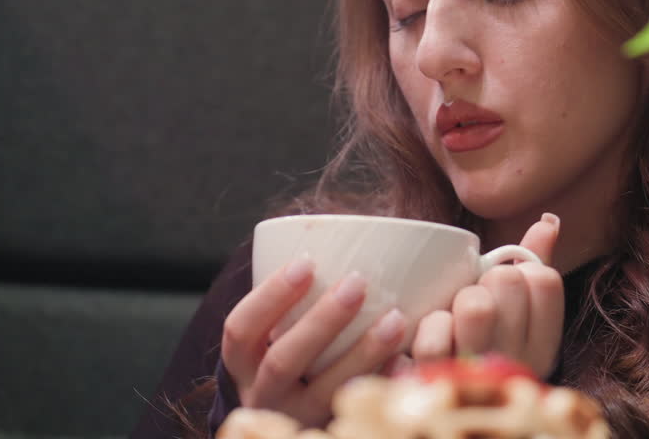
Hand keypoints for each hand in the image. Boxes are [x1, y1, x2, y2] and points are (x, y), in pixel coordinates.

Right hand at [220, 259, 405, 426]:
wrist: (289, 423)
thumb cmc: (293, 352)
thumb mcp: (276, 331)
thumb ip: (293, 299)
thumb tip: (334, 229)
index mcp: (242, 362)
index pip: (240, 328)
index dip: (270, 295)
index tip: (307, 261)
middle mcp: (262, 394)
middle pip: (284, 360)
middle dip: (322, 320)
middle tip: (358, 282)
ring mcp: (297, 418)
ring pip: (327, 389)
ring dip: (363, 351)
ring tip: (396, 318)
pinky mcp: (329, 429)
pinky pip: (358, 410)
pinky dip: (383, 381)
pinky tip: (408, 359)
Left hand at [409, 213, 564, 377]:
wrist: (444, 402)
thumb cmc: (479, 341)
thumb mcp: (513, 308)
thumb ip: (531, 264)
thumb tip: (549, 221)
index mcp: (543, 345)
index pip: (546, 279)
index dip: (521, 269)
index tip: (507, 285)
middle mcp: (518, 362)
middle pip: (508, 282)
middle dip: (488, 280)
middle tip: (478, 299)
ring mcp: (480, 375)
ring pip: (476, 307)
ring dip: (460, 300)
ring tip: (457, 315)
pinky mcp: (440, 381)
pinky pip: (436, 338)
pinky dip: (431, 326)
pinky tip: (436, 331)